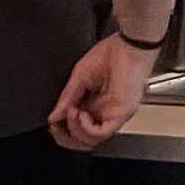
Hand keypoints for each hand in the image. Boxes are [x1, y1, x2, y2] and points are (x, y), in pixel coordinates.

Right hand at [48, 35, 150, 150]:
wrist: (131, 43)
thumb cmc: (113, 52)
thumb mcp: (80, 76)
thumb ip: (68, 97)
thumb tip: (54, 116)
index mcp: (96, 103)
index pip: (77, 129)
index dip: (62, 129)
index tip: (53, 121)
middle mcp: (106, 112)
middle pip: (84, 140)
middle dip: (65, 137)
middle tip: (57, 126)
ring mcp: (115, 114)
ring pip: (92, 141)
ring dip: (74, 131)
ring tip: (71, 113)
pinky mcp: (122, 112)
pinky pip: (102, 133)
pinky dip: (85, 129)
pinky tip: (80, 115)